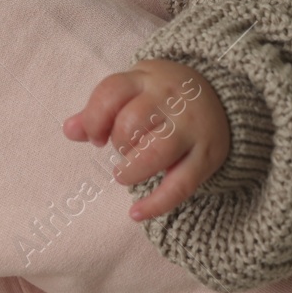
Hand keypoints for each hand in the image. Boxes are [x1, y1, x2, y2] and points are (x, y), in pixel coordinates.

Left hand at [62, 58, 229, 221]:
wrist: (222, 96)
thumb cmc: (163, 96)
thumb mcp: (133, 90)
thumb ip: (100, 109)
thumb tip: (69, 130)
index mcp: (146, 78)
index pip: (111, 92)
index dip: (94, 118)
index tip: (96, 136)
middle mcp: (171, 100)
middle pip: (131, 123)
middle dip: (117, 143)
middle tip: (121, 150)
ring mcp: (191, 128)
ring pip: (155, 153)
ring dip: (132, 170)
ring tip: (125, 174)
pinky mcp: (207, 156)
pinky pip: (180, 186)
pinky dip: (156, 204)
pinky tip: (136, 213)